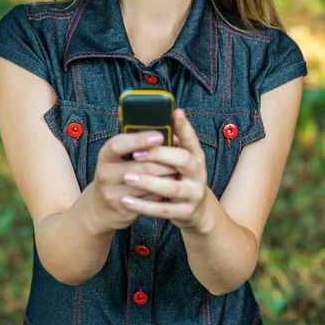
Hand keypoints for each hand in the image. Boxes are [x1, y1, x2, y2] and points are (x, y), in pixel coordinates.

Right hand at [89, 130, 177, 233]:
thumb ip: (134, 144)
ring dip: (167, 176)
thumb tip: (162, 131)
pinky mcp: (124, 209)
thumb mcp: (117, 157)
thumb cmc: (116, 173)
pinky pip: (150, 199)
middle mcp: (106, 173)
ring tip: (178, 170)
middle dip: (165, 161)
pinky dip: (162, 192)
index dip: (140, 140)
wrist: (100, 207)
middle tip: (182, 157)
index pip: (119, 144)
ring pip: (149, 183)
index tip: (160, 136)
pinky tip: (168, 187)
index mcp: (106, 155)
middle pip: (142, 166)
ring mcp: (113, 193)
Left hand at [114, 109, 208, 230]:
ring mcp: (194, 193)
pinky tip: (126, 200)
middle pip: (183, 160)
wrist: (195, 211)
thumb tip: (144, 126)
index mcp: (195, 155)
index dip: (184, 126)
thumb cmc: (178, 176)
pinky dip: (144, 206)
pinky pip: (163, 210)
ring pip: (172, 187)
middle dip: (159, 155)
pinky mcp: (185, 212)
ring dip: (148, 181)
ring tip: (127, 177)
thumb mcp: (177, 159)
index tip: (176, 112)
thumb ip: (165, 144)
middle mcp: (198, 172)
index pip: (191, 137)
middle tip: (136, 154)